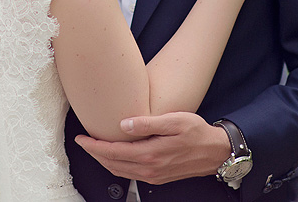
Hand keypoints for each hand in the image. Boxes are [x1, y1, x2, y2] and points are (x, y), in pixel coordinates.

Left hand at [73, 112, 230, 184]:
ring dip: (104, 161)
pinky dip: (117, 166)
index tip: (81, 138)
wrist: (216, 151)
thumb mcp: (174, 120)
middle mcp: (150, 168)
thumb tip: (123, 125)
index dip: (94, 146)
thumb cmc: (197, 132)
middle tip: (83, 142)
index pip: (113, 152)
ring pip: (120, 171)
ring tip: (94, 148)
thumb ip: (147, 123)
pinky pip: (130, 174)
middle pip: (113, 164)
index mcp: (151, 154)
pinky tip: (115, 157)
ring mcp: (154, 175)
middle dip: (95, 154)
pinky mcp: (158, 177)